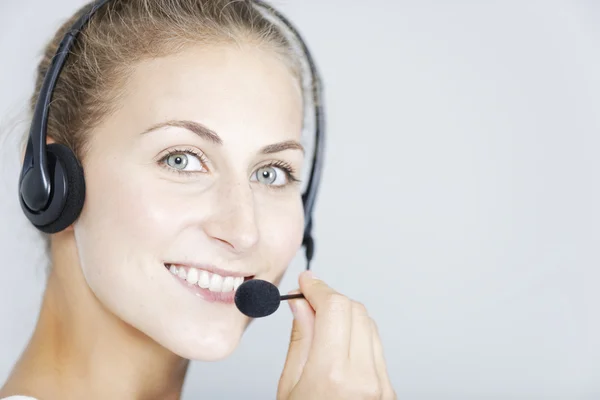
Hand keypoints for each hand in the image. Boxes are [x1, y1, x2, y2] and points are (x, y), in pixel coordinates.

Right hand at [277, 271, 395, 399]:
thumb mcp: (289, 386)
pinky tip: (339, 345)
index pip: (334, 308)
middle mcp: (363, 376)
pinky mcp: (388, 388)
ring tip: (322, 327)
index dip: (318, 288)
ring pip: (369, 324)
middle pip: (354, 310)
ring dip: (345, 316)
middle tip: (308, 302)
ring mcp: (380, 383)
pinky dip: (357, 336)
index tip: (306, 283)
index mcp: (332, 374)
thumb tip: (301, 303)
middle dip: (330, 299)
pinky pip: (376, 347)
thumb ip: (299, 340)